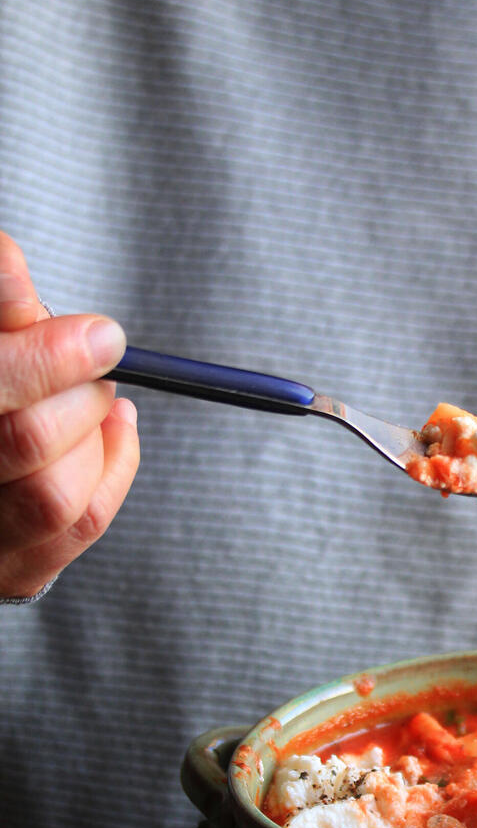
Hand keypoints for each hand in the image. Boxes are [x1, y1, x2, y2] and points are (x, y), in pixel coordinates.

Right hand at [0, 231, 138, 597]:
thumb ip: (1, 307)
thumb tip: (10, 260)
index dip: (47, 359)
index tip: (102, 334)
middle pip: (26, 441)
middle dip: (77, 389)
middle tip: (98, 351)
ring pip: (57, 495)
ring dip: (94, 433)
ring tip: (95, 395)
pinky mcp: (15, 568)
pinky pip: (82, 525)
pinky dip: (114, 465)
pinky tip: (113, 428)